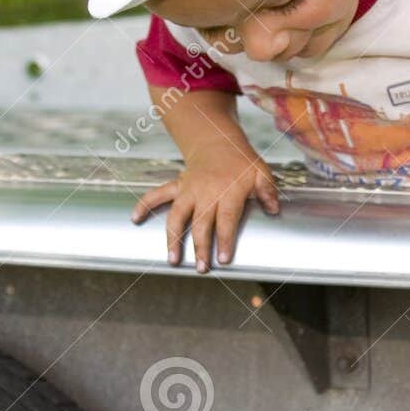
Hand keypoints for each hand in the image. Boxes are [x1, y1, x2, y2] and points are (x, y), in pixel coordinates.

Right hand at [130, 144, 280, 271]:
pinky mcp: (177, 187)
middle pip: (201, 223)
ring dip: (173, 238)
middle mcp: (206, 193)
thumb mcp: (262, 173)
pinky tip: (135, 218)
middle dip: (200, 247)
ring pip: (177, 215)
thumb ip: (268, 191)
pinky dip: (145, 205)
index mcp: (229, 192)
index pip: (227, 219)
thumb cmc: (242, 163)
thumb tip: (274, 208)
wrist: (218, 142)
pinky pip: (157, 195)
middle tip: (201, 268)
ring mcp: (189, 190)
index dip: (225, 240)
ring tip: (172, 259)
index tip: (223, 258)